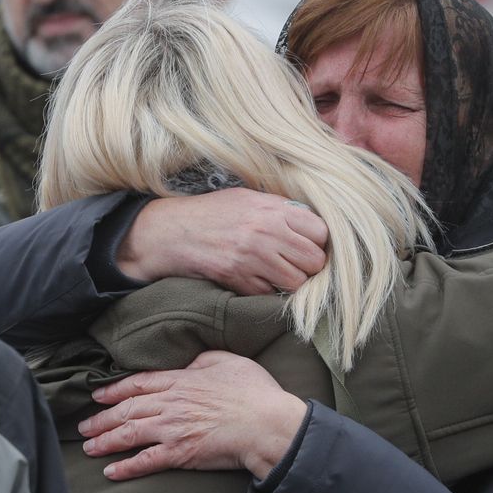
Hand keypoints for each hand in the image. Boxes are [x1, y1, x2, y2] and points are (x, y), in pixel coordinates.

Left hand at [78, 351, 307, 480]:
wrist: (266, 424)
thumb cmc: (254, 391)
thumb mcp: (228, 361)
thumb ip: (202, 359)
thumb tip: (187, 362)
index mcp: (181, 380)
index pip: (139, 383)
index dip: (114, 389)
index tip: (97, 395)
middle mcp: (171, 403)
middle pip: (127, 409)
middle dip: (101, 418)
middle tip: (83, 426)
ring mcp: (172, 429)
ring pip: (129, 433)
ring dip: (105, 441)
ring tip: (89, 447)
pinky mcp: (179, 454)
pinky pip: (145, 461)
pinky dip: (126, 467)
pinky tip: (111, 472)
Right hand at [116, 188, 327, 294]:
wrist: (171, 232)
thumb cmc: (212, 213)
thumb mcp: (247, 198)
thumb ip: (280, 209)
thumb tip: (311, 223)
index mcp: (273, 209)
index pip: (321, 231)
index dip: (318, 242)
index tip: (308, 245)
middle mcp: (266, 232)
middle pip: (314, 260)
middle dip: (309, 266)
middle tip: (295, 264)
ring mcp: (252, 258)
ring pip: (297, 282)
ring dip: (291, 283)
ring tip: (278, 275)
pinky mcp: (238, 280)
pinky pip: (270, 294)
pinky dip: (267, 292)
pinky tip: (256, 281)